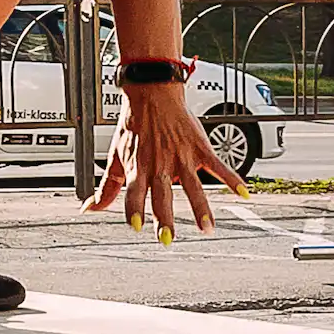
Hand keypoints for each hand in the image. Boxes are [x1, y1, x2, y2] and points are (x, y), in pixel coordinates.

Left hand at [85, 79, 249, 237]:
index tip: (136, 226)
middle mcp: (160, 165)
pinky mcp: (200, 148)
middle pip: (162, 196)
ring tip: (207, 228)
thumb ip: (107, 188)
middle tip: (167, 239)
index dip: (133, 209)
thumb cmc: (134, 127)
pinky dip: (232, 179)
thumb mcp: (116, 157)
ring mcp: (182, 157)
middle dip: (164, 218)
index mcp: (138, 168)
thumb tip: (89, 208)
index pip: (132, 193)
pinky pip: (219, 166)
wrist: (152, 95)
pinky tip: (244, 194)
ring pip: (193, 187)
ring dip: (201, 208)